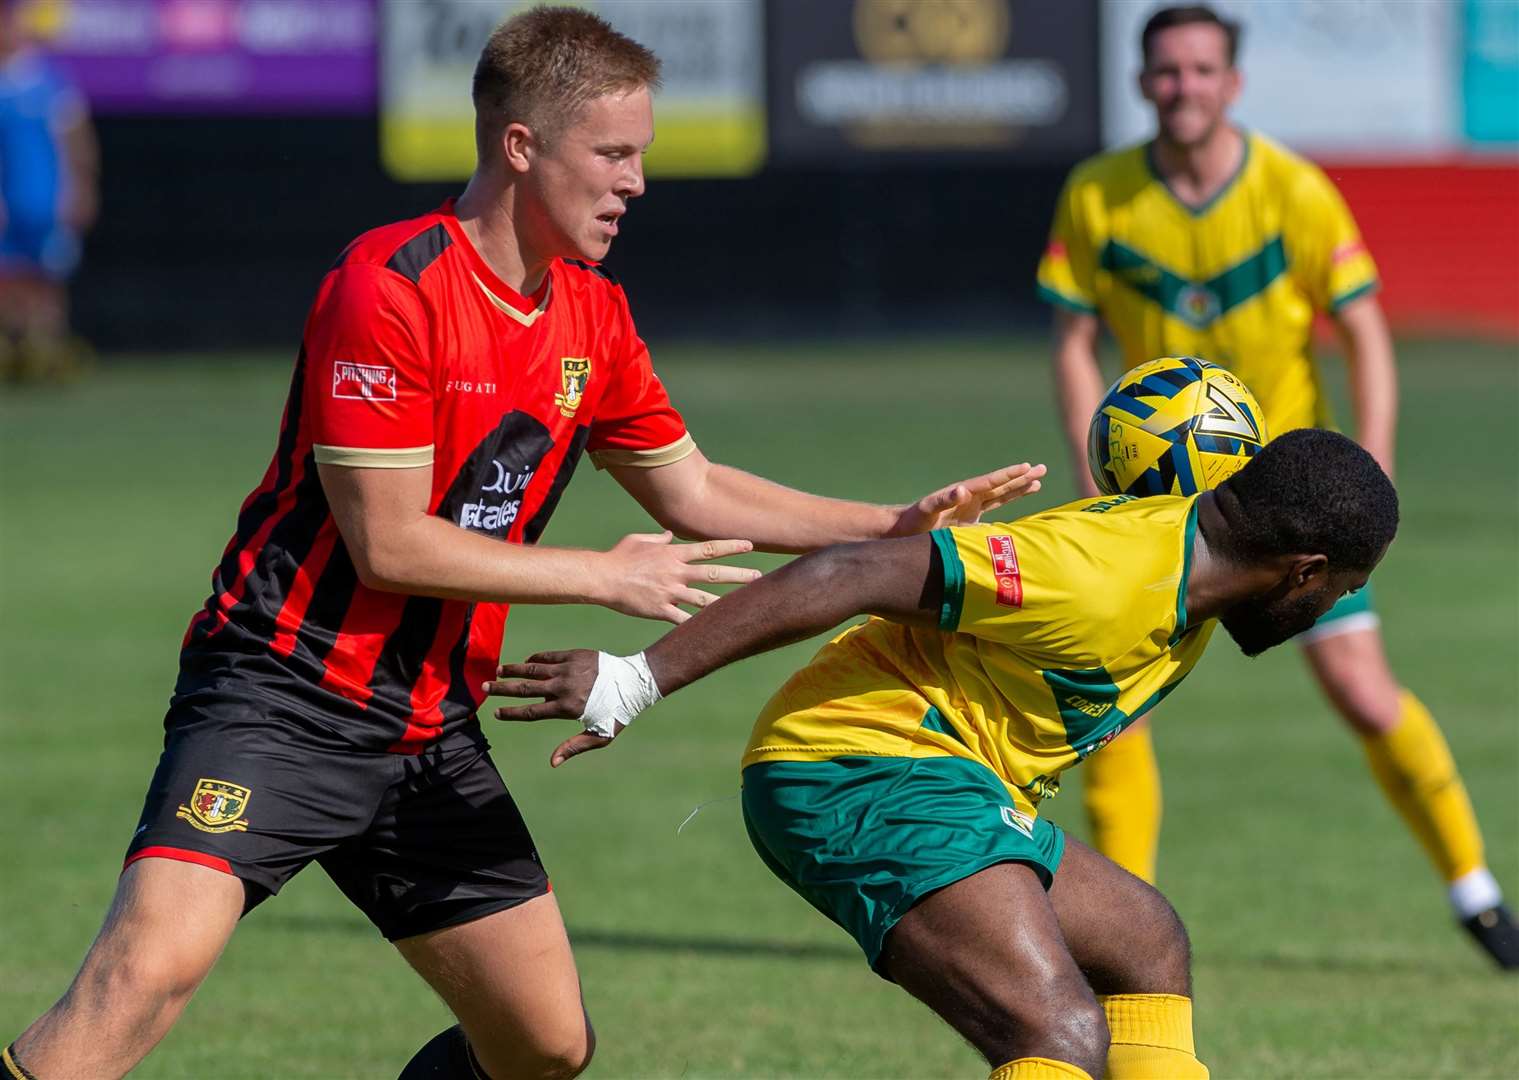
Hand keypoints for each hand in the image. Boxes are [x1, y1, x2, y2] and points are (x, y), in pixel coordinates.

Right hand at [484, 650, 617, 766]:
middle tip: (485, 687)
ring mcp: (567, 669)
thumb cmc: (617, 713)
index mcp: (566, 708)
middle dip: (502, 689)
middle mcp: (563, 687)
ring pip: (533, 669)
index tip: (496, 713)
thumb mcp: (599, 735)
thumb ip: (574, 747)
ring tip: (498, 671)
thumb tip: (552, 763)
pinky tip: (525, 663)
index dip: (511, 713)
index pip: (531, 712)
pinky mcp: (574, 655)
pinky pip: (548, 657)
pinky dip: (534, 660)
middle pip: (525, 689)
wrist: (634, 682)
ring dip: (513, 670)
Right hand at [599, 531, 761, 622]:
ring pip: (704, 598)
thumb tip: (670, 534)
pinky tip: (713, 631)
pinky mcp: (661, 609)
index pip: (709, 549)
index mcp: (673, 554)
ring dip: (726, 602)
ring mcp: (670, 592)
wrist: (602, 577)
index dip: (731, 546)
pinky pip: (683, 619)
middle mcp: (676, 572)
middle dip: (739, 575)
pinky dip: (698, 625)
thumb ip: (659, 538)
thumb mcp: (639, 540)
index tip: (750, 545)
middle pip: (714, 573)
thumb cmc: (619, 556)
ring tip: (745, 606)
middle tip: (759, 577)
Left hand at [887, 463, 1046, 535]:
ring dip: (1018, 489)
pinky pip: (994, 511)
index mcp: (964, 494)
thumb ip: (943, 500)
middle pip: (1001, 485)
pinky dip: (1007, 507)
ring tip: (1037, 482)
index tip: (1028, 467)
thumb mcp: (926, 510)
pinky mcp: (969, 521)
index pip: (992, 482)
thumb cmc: (913, 520)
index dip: (1010, 475)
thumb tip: (962, 490)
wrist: (904, 530)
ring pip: (1001, 496)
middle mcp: (970, 498)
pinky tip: (1017, 506)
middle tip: (1043, 467)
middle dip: (1022, 477)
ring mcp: (971, 509)